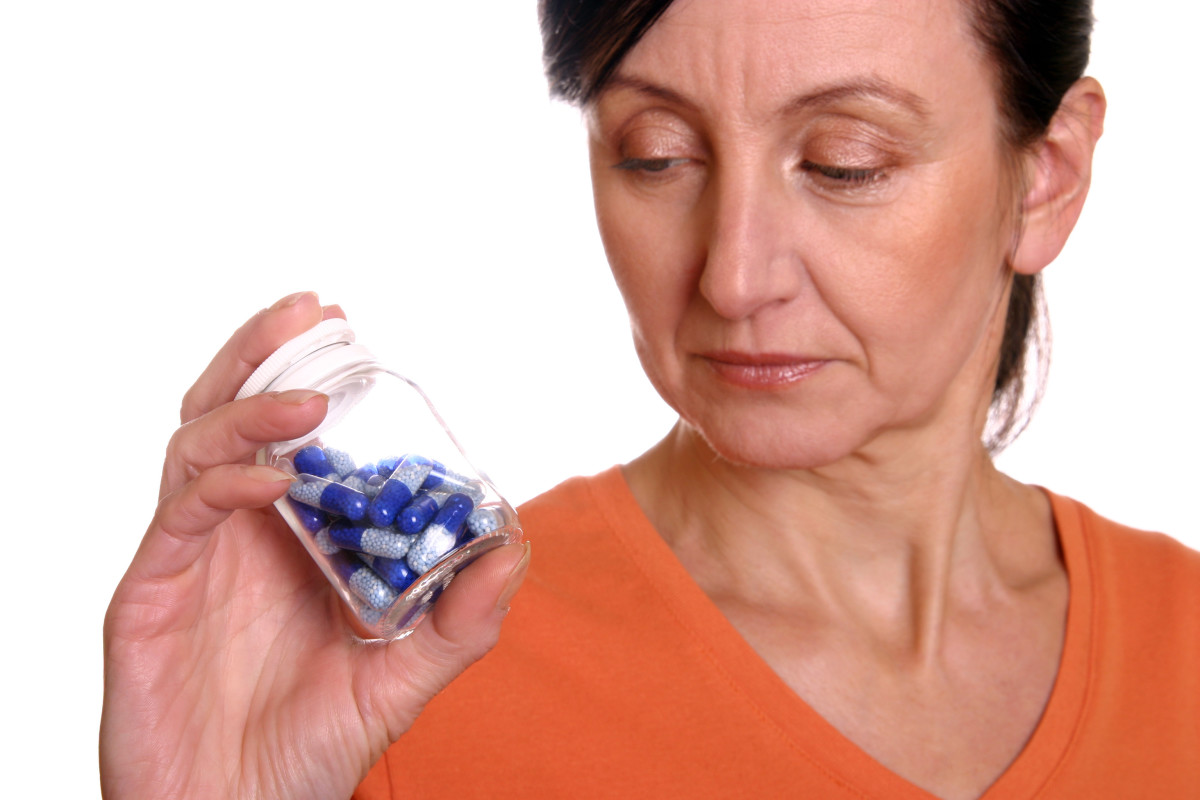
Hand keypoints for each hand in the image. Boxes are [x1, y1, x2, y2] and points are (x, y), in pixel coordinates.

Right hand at [100, 292, 529, 799]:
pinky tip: (275, 476)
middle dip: (264, 354)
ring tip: (309, 391)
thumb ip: (460, 618)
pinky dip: (225, 481)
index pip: (288, 434)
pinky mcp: (148, 595)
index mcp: (285, 539)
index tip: (354, 331)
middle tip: (312, 308)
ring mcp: (188, 559)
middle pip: (229, 414)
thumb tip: (517, 545)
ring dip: (249, 405)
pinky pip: (180, 515)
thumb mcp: (403, 677)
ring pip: (195, 445)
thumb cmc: (309, 749)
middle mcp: (233, 534)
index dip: (311, 374)